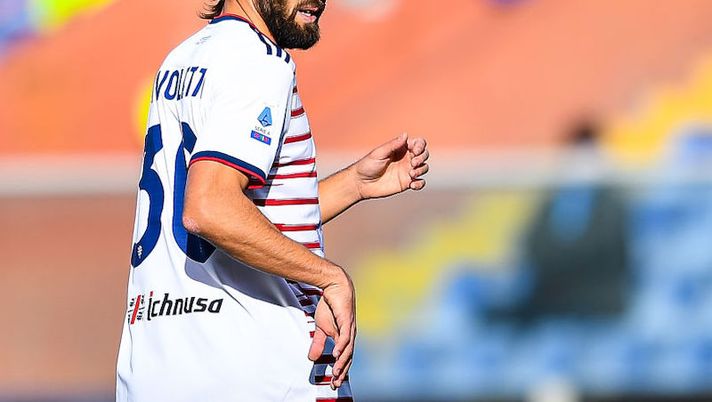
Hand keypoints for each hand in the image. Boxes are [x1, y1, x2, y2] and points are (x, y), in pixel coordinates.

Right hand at [308, 268, 355, 389]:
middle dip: (342, 371)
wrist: (335, 287)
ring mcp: (349, 328)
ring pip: (348, 349)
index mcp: (344, 338)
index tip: (334, 383)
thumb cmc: (331, 306)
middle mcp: (349, 335)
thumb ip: (318, 343)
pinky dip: (342, 346)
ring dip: (342, 362)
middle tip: (336, 383)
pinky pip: (345, 336)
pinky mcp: (347, 320)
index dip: (339, 370)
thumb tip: (312, 358)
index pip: (343, 358)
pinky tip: (337, 354)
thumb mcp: (321, 328)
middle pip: (348, 357)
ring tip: (336, 373)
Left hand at [352, 133, 428, 199]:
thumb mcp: (379, 153)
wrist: (361, 183)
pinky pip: (420, 183)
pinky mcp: (406, 183)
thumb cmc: (368, 165)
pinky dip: (420, 184)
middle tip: (412, 164)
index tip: (415, 151)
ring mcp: (407, 171)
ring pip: (424, 168)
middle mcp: (406, 158)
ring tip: (411, 174)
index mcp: (401, 148)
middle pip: (424, 155)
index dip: (420, 146)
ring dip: (421, 170)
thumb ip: (393, 145)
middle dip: (422, 158)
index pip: (418, 143)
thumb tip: (406, 134)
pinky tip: (412, 185)